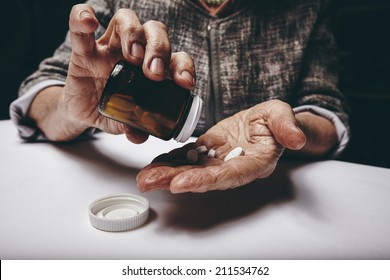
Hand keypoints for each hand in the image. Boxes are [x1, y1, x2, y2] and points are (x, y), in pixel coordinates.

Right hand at [30, 4, 194, 141]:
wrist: (83, 111)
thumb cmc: (111, 110)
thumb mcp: (125, 122)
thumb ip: (134, 128)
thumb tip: (140, 136)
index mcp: (152, 69)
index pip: (175, 58)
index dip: (183, 66)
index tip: (184, 83)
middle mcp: (134, 52)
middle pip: (154, 31)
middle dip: (159, 48)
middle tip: (154, 73)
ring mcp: (110, 47)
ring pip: (126, 21)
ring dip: (134, 34)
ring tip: (132, 56)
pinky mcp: (84, 51)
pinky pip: (81, 29)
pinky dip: (83, 18)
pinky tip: (89, 22)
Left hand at [137, 100, 305, 192]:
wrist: (266, 122)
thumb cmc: (276, 121)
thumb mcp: (283, 114)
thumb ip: (287, 125)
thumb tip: (296, 138)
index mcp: (253, 162)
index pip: (229, 175)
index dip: (205, 181)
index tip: (180, 184)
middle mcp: (232, 167)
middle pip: (203, 178)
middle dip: (175, 181)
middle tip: (149, 183)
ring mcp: (218, 160)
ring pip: (191, 170)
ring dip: (166, 174)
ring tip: (144, 178)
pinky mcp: (208, 151)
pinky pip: (187, 158)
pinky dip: (170, 161)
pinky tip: (152, 165)